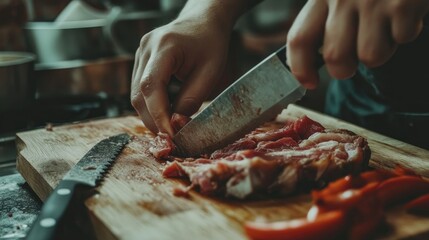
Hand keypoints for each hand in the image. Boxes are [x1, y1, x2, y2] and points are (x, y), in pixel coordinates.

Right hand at [131, 18, 230, 135]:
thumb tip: (176, 124)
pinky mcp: (141, 61)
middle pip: (139, 94)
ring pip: (137, 95)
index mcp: (165, 46)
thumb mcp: (210, 72)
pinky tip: (165, 114)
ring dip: (151, 115)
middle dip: (154, 120)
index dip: (158, 115)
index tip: (170, 135)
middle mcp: (146, 48)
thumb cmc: (210, 43)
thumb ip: (192, 99)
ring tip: (170, 128)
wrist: (203, 21)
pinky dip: (151, 106)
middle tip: (172, 138)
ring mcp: (140, 54)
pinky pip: (140, 89)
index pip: (152, 86)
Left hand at [286, 0, 428, 88]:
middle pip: (334, 57)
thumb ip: (322, 20)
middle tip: (354, 59)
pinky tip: (401, 14)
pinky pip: (402, 39)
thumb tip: (305, 62)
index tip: (308, 82)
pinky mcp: (402, 3)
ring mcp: (373, 0)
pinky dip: (405, 31)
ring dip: (380, 50)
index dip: (300, 68)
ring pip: (370, 57)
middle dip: (344, 69)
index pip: (299, 39)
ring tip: (383, 28)